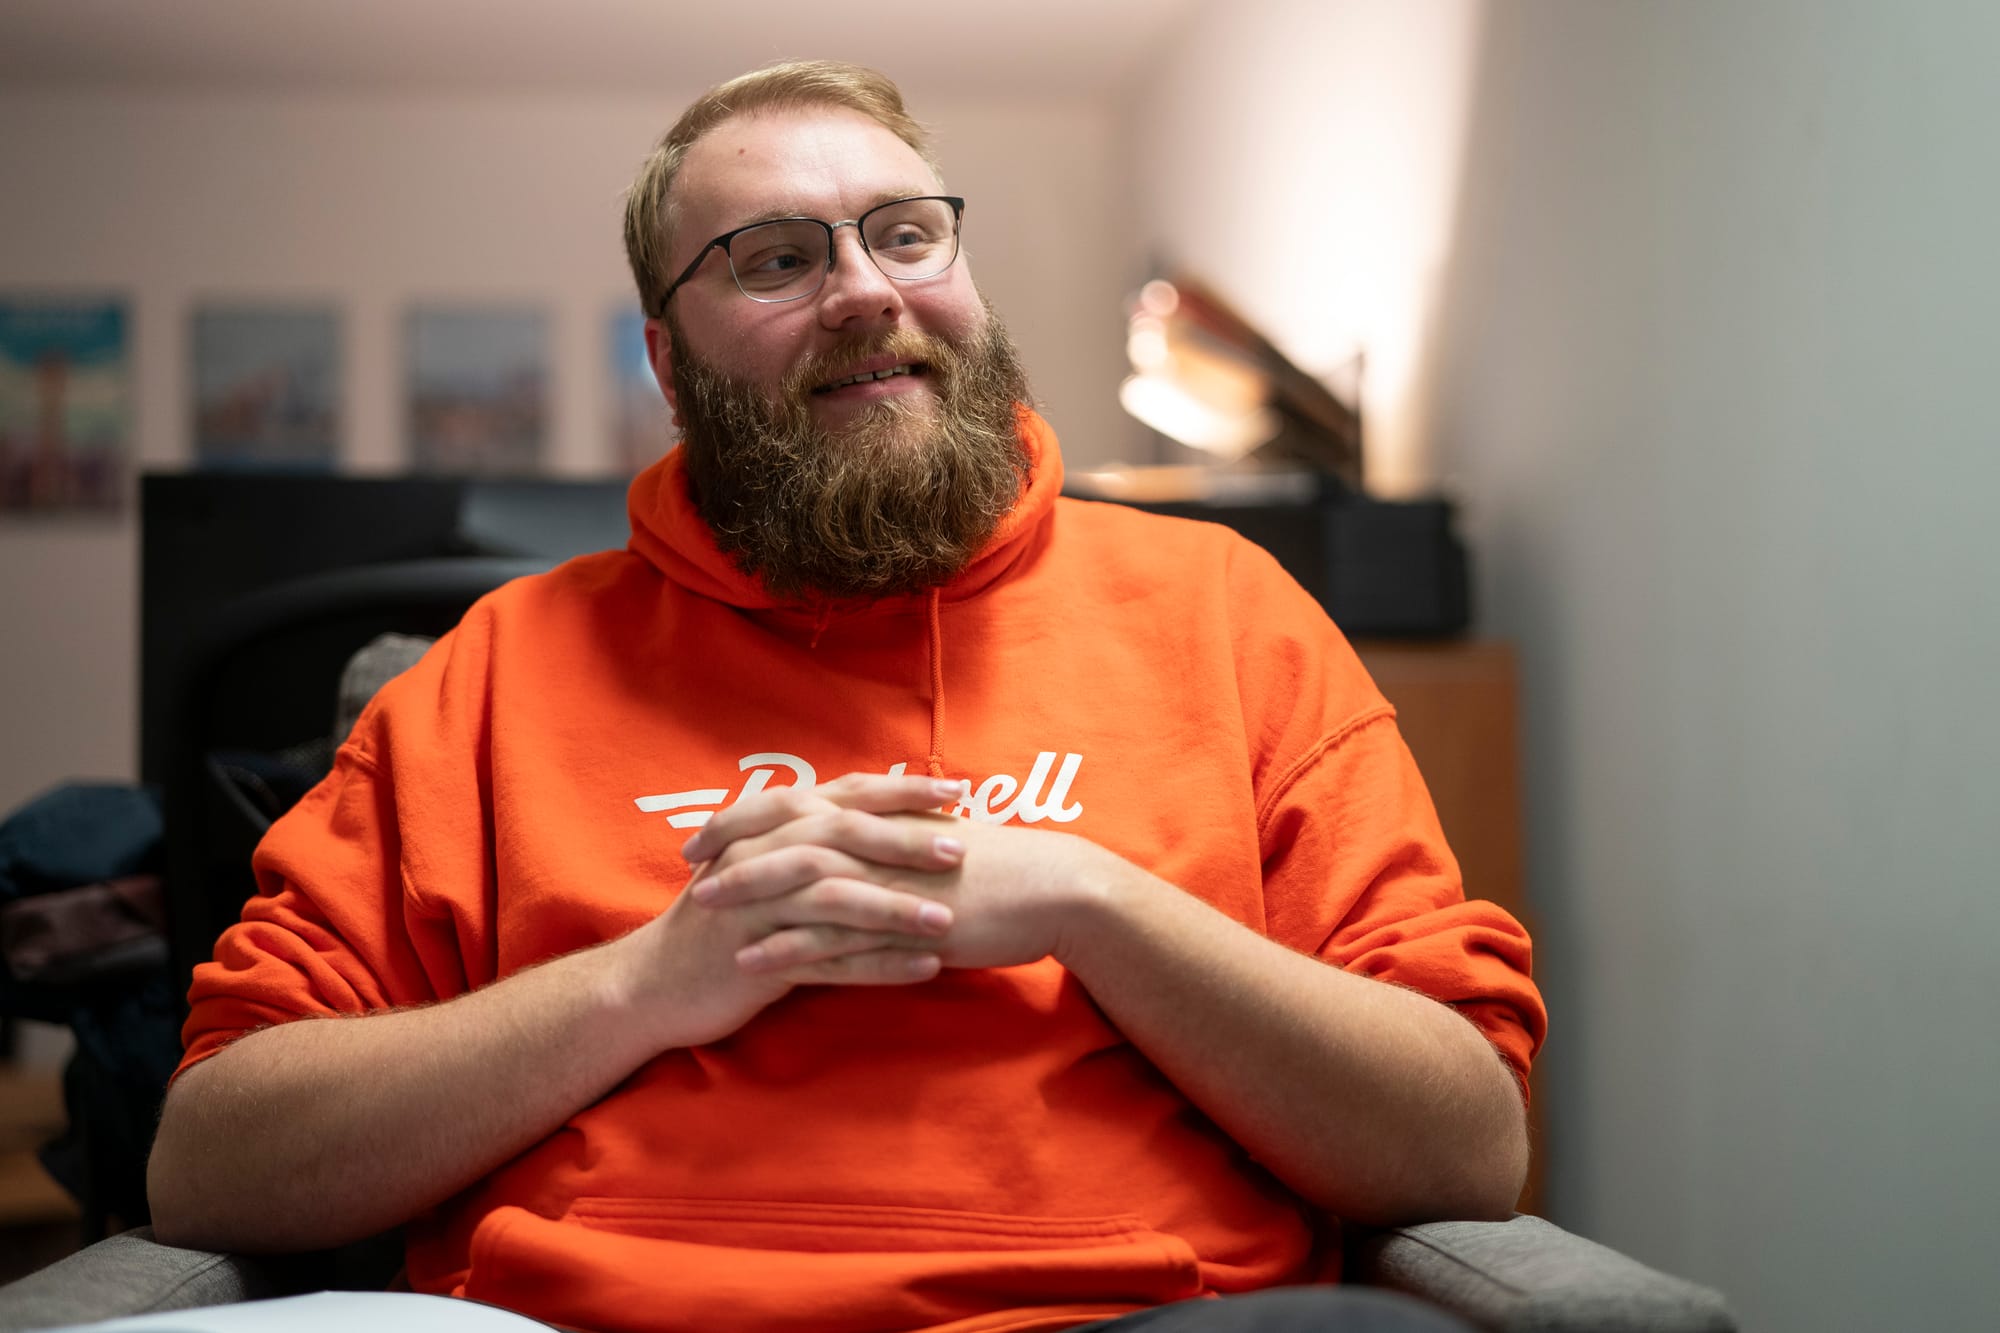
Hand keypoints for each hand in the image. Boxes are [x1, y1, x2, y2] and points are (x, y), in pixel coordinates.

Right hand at [615, 773, 970, 1049]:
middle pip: (844, 835)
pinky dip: (880, 964)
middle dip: (906, 840)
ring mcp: (758, 906)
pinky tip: (925, 969)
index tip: (958, 788)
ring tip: (947, 920)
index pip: (848, 794)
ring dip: (896, 907)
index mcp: (773, 827)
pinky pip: (829, 959)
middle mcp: (765, 855)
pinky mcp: (757, 955)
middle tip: (961, 848)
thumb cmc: (723, 922)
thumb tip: (885, 821)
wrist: (656, 982)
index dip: (903, 789)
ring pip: (837, 897)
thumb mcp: (762, 869)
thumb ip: (814, 841)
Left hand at [689, 797, 1119, 974]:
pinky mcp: (902, 925)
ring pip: (803, 883)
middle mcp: (879, 840)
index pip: (801, 805)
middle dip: (734, 848)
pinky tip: (753, 961)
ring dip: (749, 895)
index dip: (748, 816)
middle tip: (688, 864)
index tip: (708, 831)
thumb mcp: (935, 841)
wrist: (1050, 890)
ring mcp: (889, 881)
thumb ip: (891, 836)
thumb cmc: (998, 868)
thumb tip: (858, 836)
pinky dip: (789, 946)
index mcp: (882, 817)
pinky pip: (836, 937)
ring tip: (703, 912)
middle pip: (790, 834)